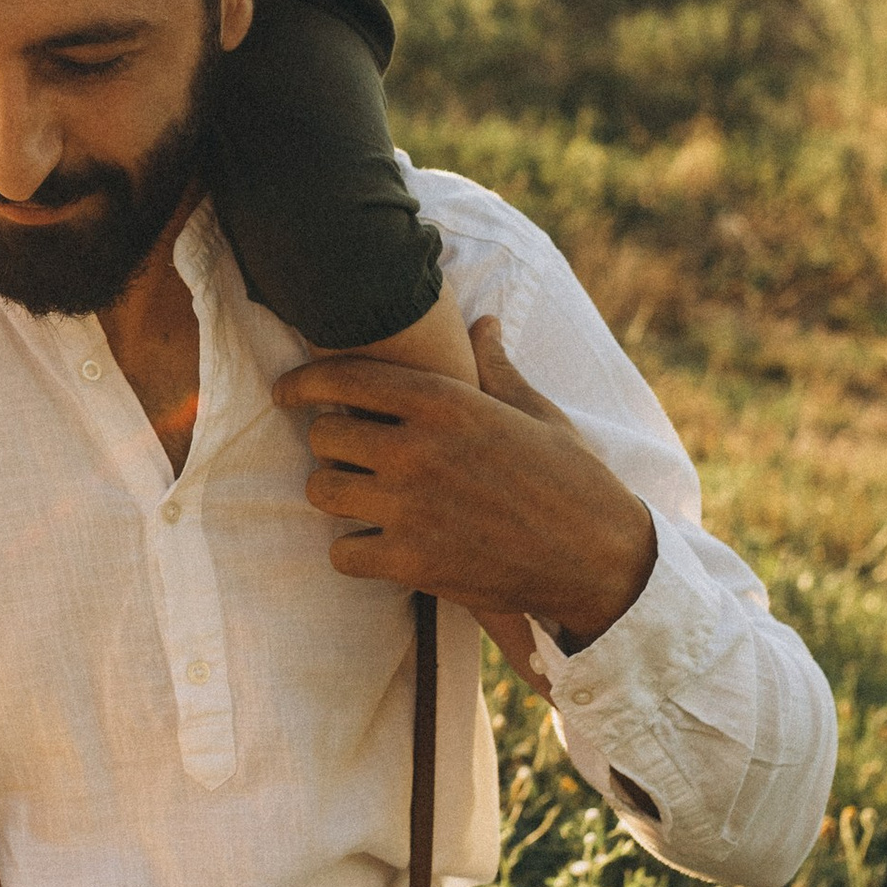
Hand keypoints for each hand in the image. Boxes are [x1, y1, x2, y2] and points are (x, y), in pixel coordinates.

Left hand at [274, 318, 657, 649]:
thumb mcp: (537, 413)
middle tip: (348, 454)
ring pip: (322, 491)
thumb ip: (495, 368)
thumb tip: (482, 324)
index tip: (285, 391)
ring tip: (359, 497)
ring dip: (334, 494)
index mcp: (448, 403)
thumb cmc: (573, 479)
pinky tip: (375, 546)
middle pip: (323, 435)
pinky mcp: (412, 563)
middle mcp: (419, 450)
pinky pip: (341, 552)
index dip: (304, 382)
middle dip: (329, 443)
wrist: (601, 559)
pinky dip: (353, 551)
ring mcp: (411, 508)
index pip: (346, 378)